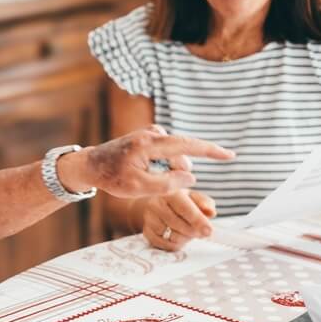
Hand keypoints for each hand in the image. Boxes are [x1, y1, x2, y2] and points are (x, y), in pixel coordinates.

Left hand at [59, 125, 233, 198]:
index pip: (187, 146)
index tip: (230, 155)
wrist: (90, 165)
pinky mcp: (148, 137)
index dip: (211, 151)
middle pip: (183, 151)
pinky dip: (165, 165)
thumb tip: (192, 177)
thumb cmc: (112, 178)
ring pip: (174, 155)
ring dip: (170, 170)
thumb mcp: (139, 187)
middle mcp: (152, 134)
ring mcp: (150, 134)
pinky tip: (148, 173)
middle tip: (168, 178)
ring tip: (145, 179)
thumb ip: (167, 184)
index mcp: (150, 144)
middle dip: (186, 167)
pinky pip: (167, 153)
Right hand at [142, 190, 216, 250]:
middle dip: (194, 231)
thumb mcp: (194, 197)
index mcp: (169, 192)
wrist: (156, 205)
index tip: (208, 231)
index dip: (197, 220)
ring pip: (172, 237)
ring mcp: (149, 218)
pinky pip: (166, 245)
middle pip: (179, 225)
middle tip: (200, 231)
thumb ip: (205, 203)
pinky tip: (177, 236)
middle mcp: (155, 203)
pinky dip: (176, 244)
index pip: (184, 208)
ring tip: (186, 231)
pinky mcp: (146, 232)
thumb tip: (211, 212)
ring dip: (185, 238)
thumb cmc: (180, 201)